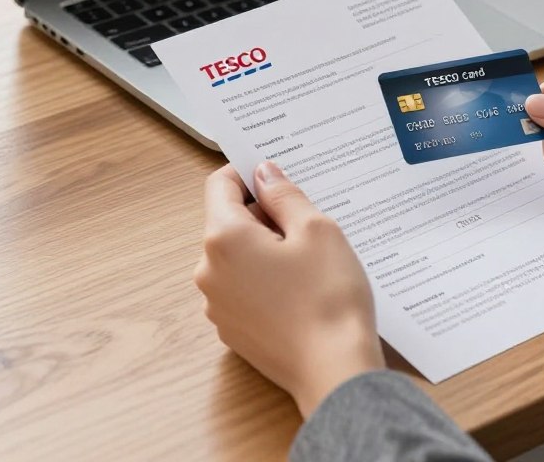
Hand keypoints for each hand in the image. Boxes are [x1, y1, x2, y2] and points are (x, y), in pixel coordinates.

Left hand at [194, 162, 384, 417]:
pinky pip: (242, 287)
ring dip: (264, 245)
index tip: (274, 173)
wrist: (335, 371)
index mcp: (223, 239)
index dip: (246, 172)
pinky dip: (264, 276)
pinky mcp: (232, 330)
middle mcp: (208, 271)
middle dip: (262, 212)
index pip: (220, 185)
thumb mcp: (316, 228)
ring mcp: (217, 305)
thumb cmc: (328, 296)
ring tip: (308, 255)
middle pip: (227, 221)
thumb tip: (263, 173)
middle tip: (306, 216)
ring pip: (236, 256)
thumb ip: (283, 195)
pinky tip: (300, 285)